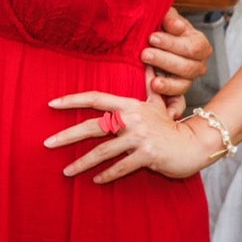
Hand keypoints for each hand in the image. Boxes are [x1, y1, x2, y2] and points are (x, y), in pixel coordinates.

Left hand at [43, 87, 215, 181]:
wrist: (194, 144)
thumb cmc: (170, 124)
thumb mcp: (158, 101)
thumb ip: (149, 83)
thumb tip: (148, 60)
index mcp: (129, 106)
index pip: (95, 98)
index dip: (73, 100)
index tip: (52, 104)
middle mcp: (132, 120)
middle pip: (93, 126)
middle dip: (67, 136)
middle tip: (47, 143)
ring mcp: (140, 138)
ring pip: (103, 151)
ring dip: (82, 163)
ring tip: (66, 172)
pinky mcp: (148, 156)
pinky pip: (121, 167)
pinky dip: (107, 175)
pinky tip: (95, 180)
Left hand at [140, 7, 209, 100]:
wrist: (149, 41)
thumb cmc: (160, 28)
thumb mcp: (165, 19)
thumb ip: (170, 18)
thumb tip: (176, 26)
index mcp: (199, 45)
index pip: (192, 48)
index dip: (172, 44)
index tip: (152, 37)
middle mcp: (197, 65)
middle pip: (187, 68)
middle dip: (164, 61)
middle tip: (145, 54)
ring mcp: (187, 81)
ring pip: (182, 86)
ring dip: (167, 85)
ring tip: (152, 82)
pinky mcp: (176, 94)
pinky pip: (178, 104)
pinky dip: (173, 108)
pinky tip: (164, 112)